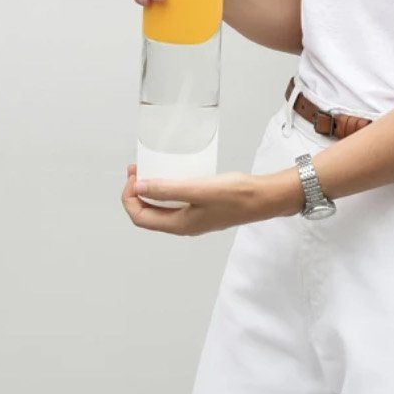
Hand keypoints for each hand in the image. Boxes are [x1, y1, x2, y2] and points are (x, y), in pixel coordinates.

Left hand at [121, 162, 293, 236]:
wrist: (264, 198)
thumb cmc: (235, 195)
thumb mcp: (198, 189)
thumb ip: (167, 189)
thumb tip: (138, 188)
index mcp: (179, 225)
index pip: (140, 217)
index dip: (129, 197)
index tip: (134, 176)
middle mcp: (183, 225)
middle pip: (147, 213)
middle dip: (136, 191)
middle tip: (136, 169)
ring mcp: (193, 217)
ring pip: (160, 207)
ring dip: (150, 189)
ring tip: (148, 168)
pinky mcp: (201, 208)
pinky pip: (175, 201)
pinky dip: (165, 188)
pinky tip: (170, 173)